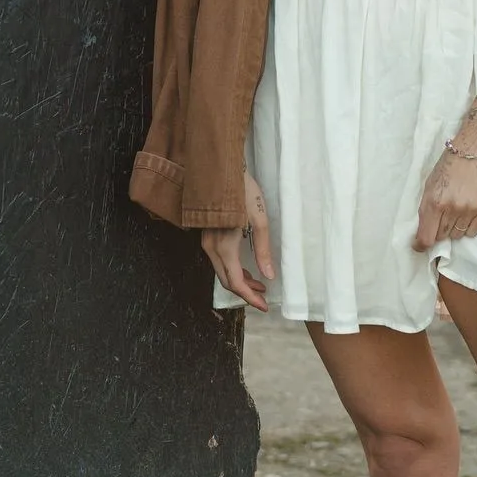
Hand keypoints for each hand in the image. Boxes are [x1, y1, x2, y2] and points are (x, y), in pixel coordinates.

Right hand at [202, 171, 273, 309]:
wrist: (221, 171)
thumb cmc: (242, 192)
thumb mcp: (259, 221)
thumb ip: (263, 250)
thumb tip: (269, 276)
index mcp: (224, 247)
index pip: (236, 283)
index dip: (250, 297)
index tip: (264, 306)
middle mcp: (211, 248)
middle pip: (227, 281)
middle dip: (246, 292)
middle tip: (264, 298)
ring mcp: (207, 242)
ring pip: (222, 272)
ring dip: (241, 281)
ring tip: (260, 284)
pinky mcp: (208, 236)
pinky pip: (219, 261)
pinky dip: (234, 270)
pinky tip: (247, 269)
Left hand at [412, 142, 476, 250]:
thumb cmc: (451, 161)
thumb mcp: (430, 182)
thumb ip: (427, 206)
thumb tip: (425, 229)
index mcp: (434, 201)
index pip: (426, 237)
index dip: (421, 245)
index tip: (419, 246)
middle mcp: (451, 208)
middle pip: (441, 237)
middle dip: (439, 230)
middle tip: (443, 216)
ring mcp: (470, 210)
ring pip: (457, 235)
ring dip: (454, 227)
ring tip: (457, 209)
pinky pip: (473, 231)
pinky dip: (469, 225)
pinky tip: (469, 210)